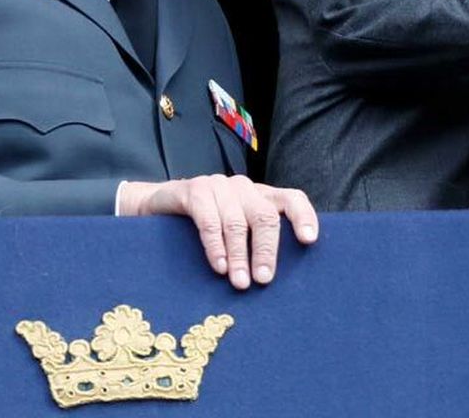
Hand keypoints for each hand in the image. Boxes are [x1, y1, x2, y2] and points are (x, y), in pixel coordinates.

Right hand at [118, 175, 317, 289]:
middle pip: (264, 215)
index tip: (308, 241)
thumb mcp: (236, 231)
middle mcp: (243, 187)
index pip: (291, 199)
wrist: (160, 206)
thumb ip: (256, 243)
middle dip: (266, 250)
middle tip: (263, 280)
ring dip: (238, 256)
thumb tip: (274, 278)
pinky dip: (215, 246)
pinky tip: (218, 266)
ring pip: (236, 221)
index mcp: (261, 196)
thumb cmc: (206, 225)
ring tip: (239, 282)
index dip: (303, 217)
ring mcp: (218, 186)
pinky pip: (208, 220)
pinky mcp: (193, 190)